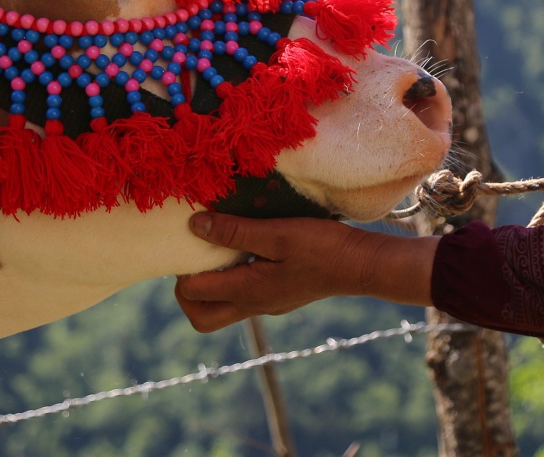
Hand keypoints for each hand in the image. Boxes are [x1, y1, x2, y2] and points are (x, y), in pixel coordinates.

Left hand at [174, 212, 439, 331]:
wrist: (361, 265)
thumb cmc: (322, 246)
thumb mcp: (277, 233)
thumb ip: (235, 232)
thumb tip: (194, 226)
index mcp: (247, 291)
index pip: (192, 292)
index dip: (182, 267)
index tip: (192, 237)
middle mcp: (253, 304)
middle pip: (200, 317)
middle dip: (187, 292)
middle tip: (195, 257)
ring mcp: (266, 304)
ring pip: (220, 311)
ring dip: (210, 287)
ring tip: (219, 252)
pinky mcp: (279, 297)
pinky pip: (241, 298)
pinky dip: (231, 280)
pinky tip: (245, 251)